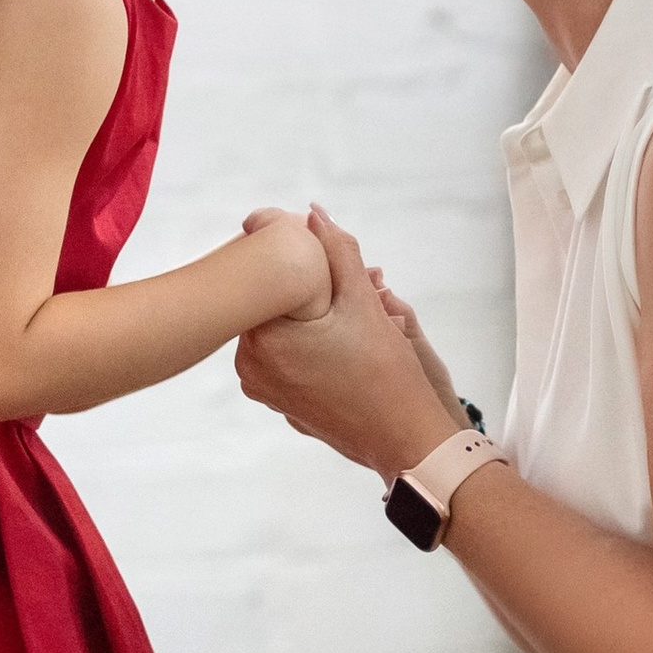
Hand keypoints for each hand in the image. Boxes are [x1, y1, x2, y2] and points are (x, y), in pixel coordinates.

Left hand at [236, 210, 463, 476]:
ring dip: (314, 314)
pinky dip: (311, 343)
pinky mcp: (279, 402)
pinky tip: (348, 343)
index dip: (301, 257)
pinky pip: (288, 357)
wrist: (402, 439)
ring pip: (283, 329)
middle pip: (275, 303)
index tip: (337, 260)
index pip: (265, 274)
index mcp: (263, 336)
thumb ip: (337, 251)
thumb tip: (313, 213)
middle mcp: (250, 364)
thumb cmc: (386, 374)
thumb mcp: (364, 302)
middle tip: (364, 284)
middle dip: (315, 287)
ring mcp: (262, 387)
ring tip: (363, 313)